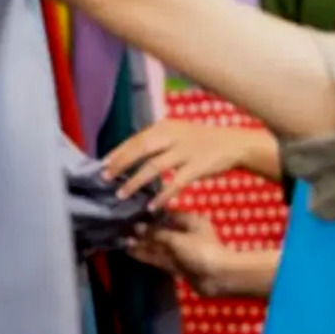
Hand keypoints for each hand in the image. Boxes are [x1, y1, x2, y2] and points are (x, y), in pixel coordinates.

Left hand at [106, 120, 256, 208]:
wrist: (233, 143)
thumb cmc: (200, 141)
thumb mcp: (177, 134)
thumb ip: (155, 142)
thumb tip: (127, 156)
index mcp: (165, 127)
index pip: (136, 139)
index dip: (118, 152)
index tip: (102, 165)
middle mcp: (173, 136)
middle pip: (141, 149)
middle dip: (121, 164)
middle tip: (105, 179)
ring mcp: (185, 151)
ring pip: (155, 167)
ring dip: (136, 182)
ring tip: (122, 195)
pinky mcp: (197, 166)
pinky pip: (176, 183)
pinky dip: (162, 195)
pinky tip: (152, 206)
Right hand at [128, 213, 230, 297]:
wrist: (219, 277)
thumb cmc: (201, 251)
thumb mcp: (177, 239)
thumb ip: (156, 233)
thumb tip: (137, 227)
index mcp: (190, 221)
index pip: (167, 214)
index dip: (151, 215)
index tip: (132, 212)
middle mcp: (185, 234)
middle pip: (161, 231)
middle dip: (144, 231)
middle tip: (122, 227)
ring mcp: (181, 251)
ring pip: (159, 246)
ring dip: (143, 244)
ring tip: (122, 240)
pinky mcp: (178, 265)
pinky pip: (160, 258)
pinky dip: (147, 255)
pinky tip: (131, 252)